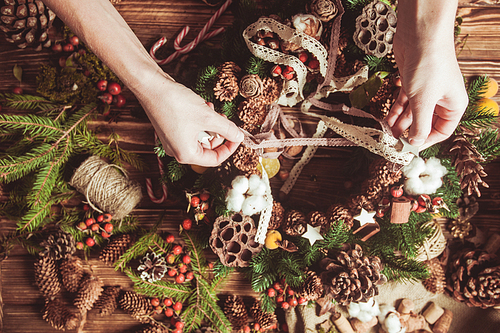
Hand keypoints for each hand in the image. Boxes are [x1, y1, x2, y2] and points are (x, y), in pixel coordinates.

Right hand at [137, 75, 243, 166]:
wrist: (151, 86)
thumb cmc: (175, 103)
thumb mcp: (208, 117)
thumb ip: (227, 129)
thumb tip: (240, 136)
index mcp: (186, 154)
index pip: (215, 160)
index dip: (230, 148)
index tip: (238, 136)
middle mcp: (177, 151)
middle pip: (208, 148)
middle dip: (219, 132)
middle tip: (224, 118)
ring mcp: (173, 140)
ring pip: (201, 136)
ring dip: (210, 123)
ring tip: (210, 109)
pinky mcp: (170, 129)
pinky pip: (191, 129)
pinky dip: (200, 119)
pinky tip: (202, 106)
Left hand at [386, 0, 467, 148]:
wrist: (420, 35)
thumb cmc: (429, 66)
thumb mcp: (424, 102)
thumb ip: (420, 125)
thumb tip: (416, 142)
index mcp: (453, 105)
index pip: (442, 131)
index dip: (426, 141)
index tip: (409, 148)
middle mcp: (441, 99)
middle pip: (425, 123)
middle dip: (409, 132)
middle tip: (393, 142)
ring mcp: (426, 90)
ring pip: (412, 113)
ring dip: (399, 123)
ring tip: (386, 132)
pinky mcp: (412, 83)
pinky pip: (404, 102)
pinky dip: (395, 110)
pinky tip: (385, 119)